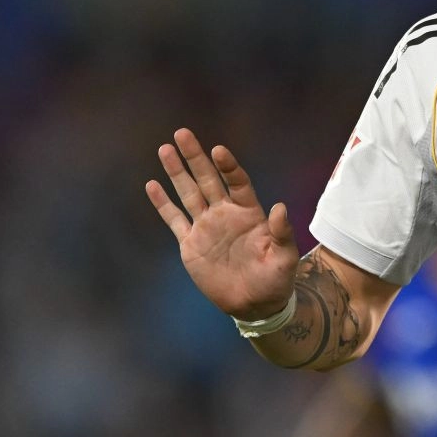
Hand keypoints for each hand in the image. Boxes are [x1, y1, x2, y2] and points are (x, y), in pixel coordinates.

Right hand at [146, 127, 298, 319]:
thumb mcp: (284, 256)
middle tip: (182, 133)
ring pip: (188, 193)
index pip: (237, 182)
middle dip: (195, 157)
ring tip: (165, 149)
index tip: (218, 150)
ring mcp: (206, 227)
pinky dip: (163, 203)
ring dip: (177, 172)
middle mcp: (225, 213)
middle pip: (208, 179)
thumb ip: (282, 232)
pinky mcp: (190, 244)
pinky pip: (174, 219)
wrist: (255, 304)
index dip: (229, 166)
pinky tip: (152, 185)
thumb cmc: (275, 278)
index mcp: (249, 212)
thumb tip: (280, 207)